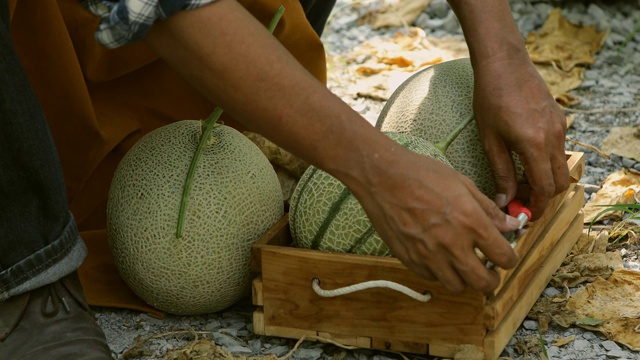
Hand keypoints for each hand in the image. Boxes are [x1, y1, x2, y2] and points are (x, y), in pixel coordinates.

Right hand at [348, 145, 521, 292]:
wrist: (381, 177)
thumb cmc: (421, 174)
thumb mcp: (462, 184)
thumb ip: (488, 209)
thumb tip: (512, 225)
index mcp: (470, 222)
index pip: (504, 257)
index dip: (510, 259)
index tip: (506, 256)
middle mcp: (452, 243)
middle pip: (482, 282)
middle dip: (491, 281)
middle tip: (489, 271)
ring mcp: (428, 254)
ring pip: (456, 286)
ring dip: (464, 279)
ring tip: (462, 265)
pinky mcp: (409, 258)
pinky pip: (431, 278)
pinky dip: (439, 272)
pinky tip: (438, 257)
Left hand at [472, 54, 569, 217]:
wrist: (504, 63)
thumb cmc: (490, 98)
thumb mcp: (490, 139)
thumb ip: (500, 172)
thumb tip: (504, 201)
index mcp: (535, 145)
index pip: (545, 188)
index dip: (537, 207)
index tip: (525, 215)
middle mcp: (554, 138)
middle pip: (560, 182)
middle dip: (544, 197)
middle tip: (522, 202)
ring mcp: (560, 127)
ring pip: (561, 166)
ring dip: (546, 179)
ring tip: (520, 182)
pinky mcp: (560, 119)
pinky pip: (559, 149)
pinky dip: (547, 162)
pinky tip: (525, 159)